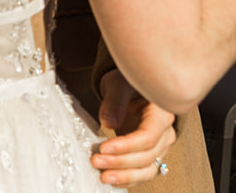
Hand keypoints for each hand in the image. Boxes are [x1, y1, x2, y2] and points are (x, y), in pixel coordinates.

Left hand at [92, 69, 176, 185]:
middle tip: (96, 161)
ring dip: (126, 175)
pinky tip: (112, 180)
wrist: (130, 87)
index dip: (126, 145)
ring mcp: (160, 145)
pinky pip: (144, 171)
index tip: (103, 148)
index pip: (148, 136)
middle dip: (121, 162)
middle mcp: (166, 132)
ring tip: (103, 177)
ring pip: (149, 168)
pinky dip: (129, 178)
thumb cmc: (126, 81)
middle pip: (148, 155)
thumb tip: (108, 122)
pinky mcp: (150, 153)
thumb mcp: (118, 84)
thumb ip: (114, 101)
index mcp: (161, 113)